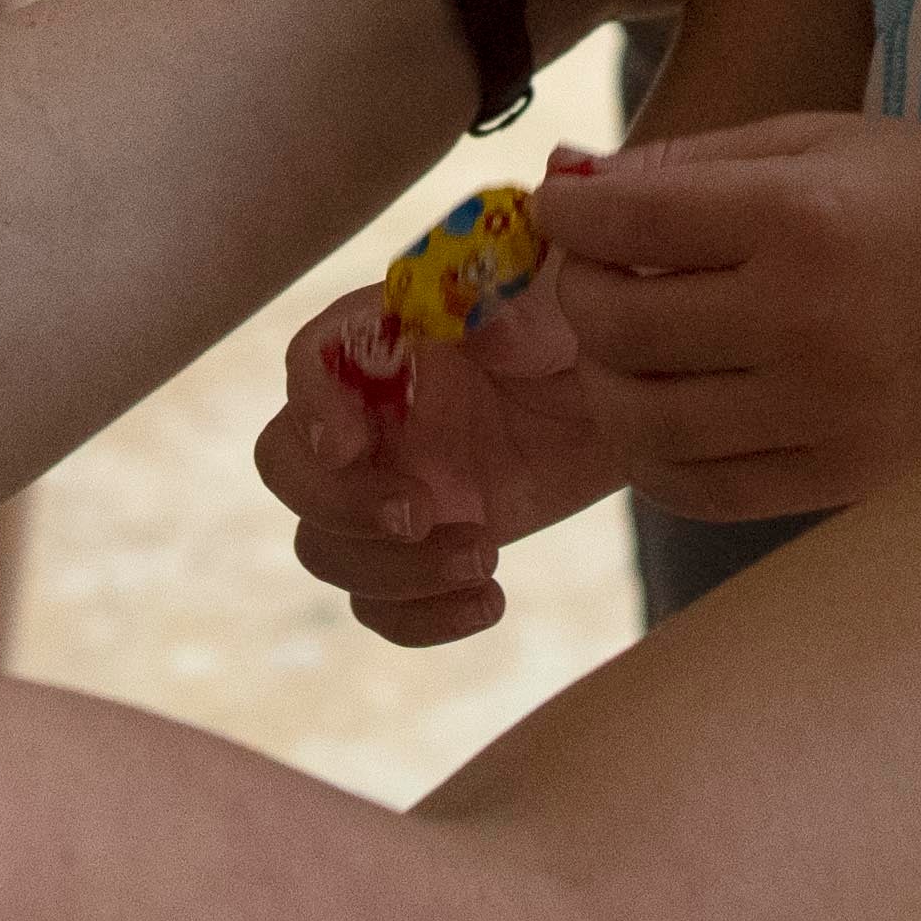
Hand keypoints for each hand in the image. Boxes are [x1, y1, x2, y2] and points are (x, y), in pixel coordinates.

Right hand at [249, 227, 630, 641]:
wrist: (632, 397)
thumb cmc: (582, 325)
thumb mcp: (559, 301)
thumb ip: (515, 308)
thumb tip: (482, 326)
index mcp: (386, 337)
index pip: (309, 363)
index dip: (311, 407)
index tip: (351, 445)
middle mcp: (368, 414)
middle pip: (288, 467)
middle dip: (338, 504)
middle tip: (420, 515)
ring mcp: (390, 485)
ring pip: (326, 548)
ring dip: (392, 571)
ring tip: (483, 556)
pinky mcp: (426, 546)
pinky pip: (382, 604)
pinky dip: (420, 620)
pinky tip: (488, 600)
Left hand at [547, 112, 920, 525]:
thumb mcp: (818, 140)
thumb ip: (689, 162)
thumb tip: (572, 185)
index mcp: (801, 219)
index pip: (626, 224)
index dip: (567, 213)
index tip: (561, 206)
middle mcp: (808, 323)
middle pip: (619, 329)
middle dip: (577, 293)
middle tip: (593, 271)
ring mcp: (827, 414)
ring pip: (643, 422)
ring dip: (607, 380)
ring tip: (625, 345)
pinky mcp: (843, 478)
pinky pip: (700, 489)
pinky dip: (658, 454)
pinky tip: (671, 408)